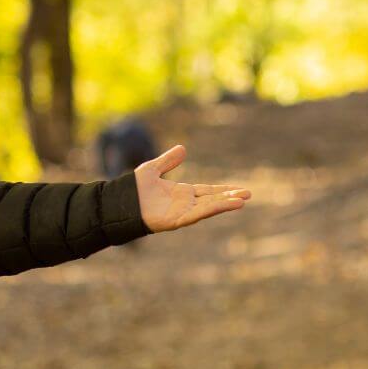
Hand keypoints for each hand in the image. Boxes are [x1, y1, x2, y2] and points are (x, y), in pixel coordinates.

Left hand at [134, 144, 251, 232]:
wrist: (119, 203)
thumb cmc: (133, 189)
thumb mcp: (152, 169)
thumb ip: (168, 161)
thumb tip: (183, 148)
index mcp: (182, 193)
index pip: (208, 191)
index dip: (223, 190)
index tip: (239, 189)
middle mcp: (185, 204)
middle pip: (212, 200)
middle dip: (229, 197)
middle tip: (248, 194)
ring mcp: (181, 212)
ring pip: (208, 207)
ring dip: (225, 204)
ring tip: (243, 200)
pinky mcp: (176, 220)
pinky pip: (197, 214)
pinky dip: (212, 210)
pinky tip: (225, 206)